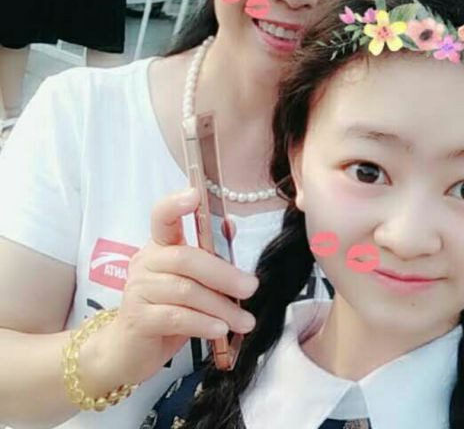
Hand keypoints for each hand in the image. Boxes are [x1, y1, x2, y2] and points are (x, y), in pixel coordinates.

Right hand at [85, 188, 258, 386]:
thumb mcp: (193, 281)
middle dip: (224, 274)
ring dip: (221, 307)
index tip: (195, 195)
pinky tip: (220, 330)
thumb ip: (210, 255)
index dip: (176, 203)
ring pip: (186, 291)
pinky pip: (177, 317)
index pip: (162, 216)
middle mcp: (146, 262)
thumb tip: (230, 225)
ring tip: (244, 321)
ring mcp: (138, 290)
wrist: (129, 351)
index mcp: (160, 245)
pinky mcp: (138, 319)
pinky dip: (203, 323)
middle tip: (251, 288)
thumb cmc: (168, 310)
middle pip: (186, 259)